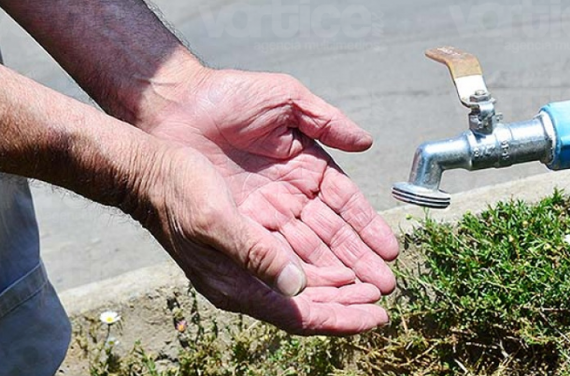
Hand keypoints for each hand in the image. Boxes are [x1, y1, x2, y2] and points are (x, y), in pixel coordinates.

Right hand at [143, 145, 388, 334]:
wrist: (150, 174)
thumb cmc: (177, 194)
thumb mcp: (214, 221)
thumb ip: (255, 254)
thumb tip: (298, 284)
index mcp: (238, 284)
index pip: (300, 315)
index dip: (341, 318)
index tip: (377, 316)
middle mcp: (246, 281)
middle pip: (308, 305)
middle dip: (348, 303)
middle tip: (383, 297)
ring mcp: (248, 264)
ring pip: (305, 286)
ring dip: (340, 285)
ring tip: (371, 281)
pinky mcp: (250, 244)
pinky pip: (295, 264)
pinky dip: (321, 265)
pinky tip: (340, 261)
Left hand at [147, 69, 398, 293]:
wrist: (174, 106)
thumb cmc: (230, 96)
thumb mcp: (285, 98)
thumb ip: (326, 120)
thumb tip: (367, 142)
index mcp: (306, 166)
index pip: (345, 203)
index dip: (367, 227)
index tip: (389, 250)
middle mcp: (289, 195)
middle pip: (331, 234)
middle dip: (358, 261)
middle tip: (385, 285)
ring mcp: (263, 212)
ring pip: (305, 249)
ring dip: (333, 274)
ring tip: (361, 296)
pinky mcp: (237, 225)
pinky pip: (270, 253)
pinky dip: (294, 273)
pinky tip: (317, 291)